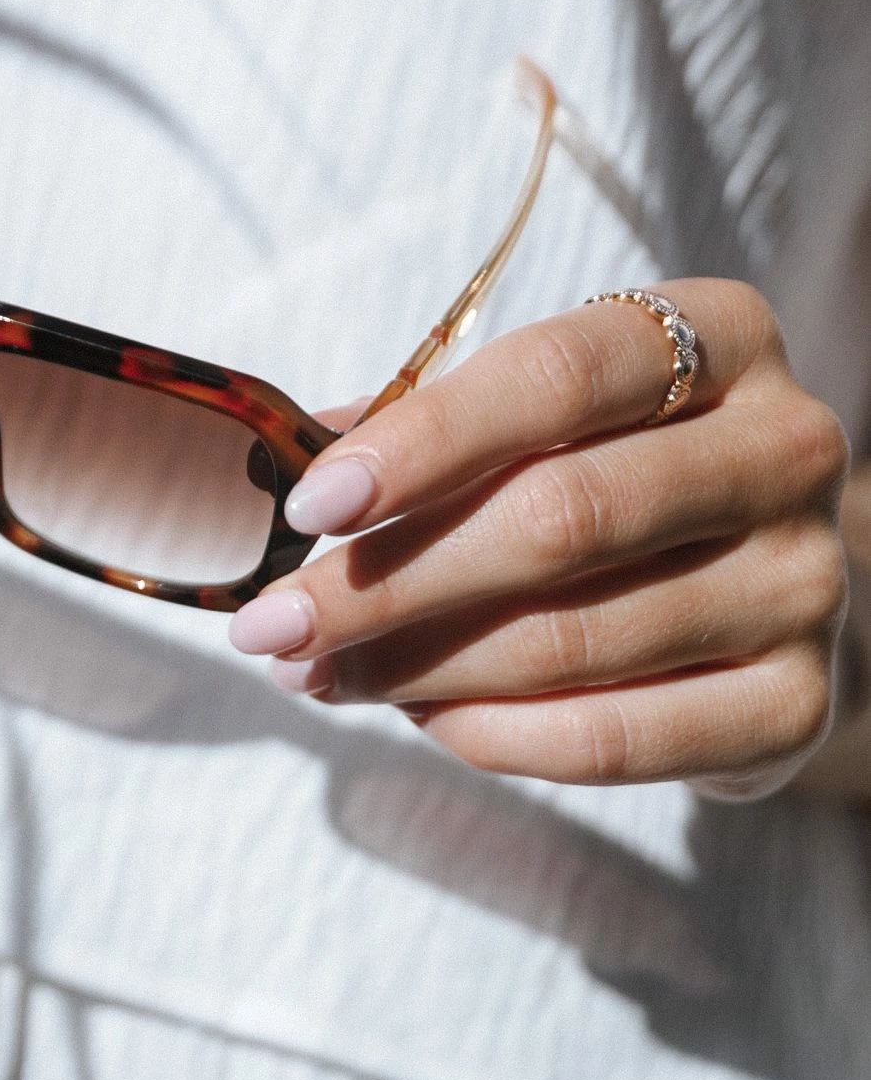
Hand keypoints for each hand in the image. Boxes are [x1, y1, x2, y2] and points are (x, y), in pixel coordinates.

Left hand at [227, 282, 850, 798]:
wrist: (758, 579)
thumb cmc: (614, 469)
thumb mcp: (540, 417)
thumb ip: (424, 429)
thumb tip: (275, 470)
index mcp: (720, 338)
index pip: (554, 378)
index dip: (421, 443)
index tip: (309, 507)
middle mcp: (786, 448)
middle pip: (559, 519)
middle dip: (387, 583)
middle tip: (274, 624)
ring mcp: (806, 581)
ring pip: (571, 640)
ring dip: (414, 669)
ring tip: (317, 673)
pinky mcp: (796, 704)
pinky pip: (613, 741)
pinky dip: (491, 735)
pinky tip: (417, 717)